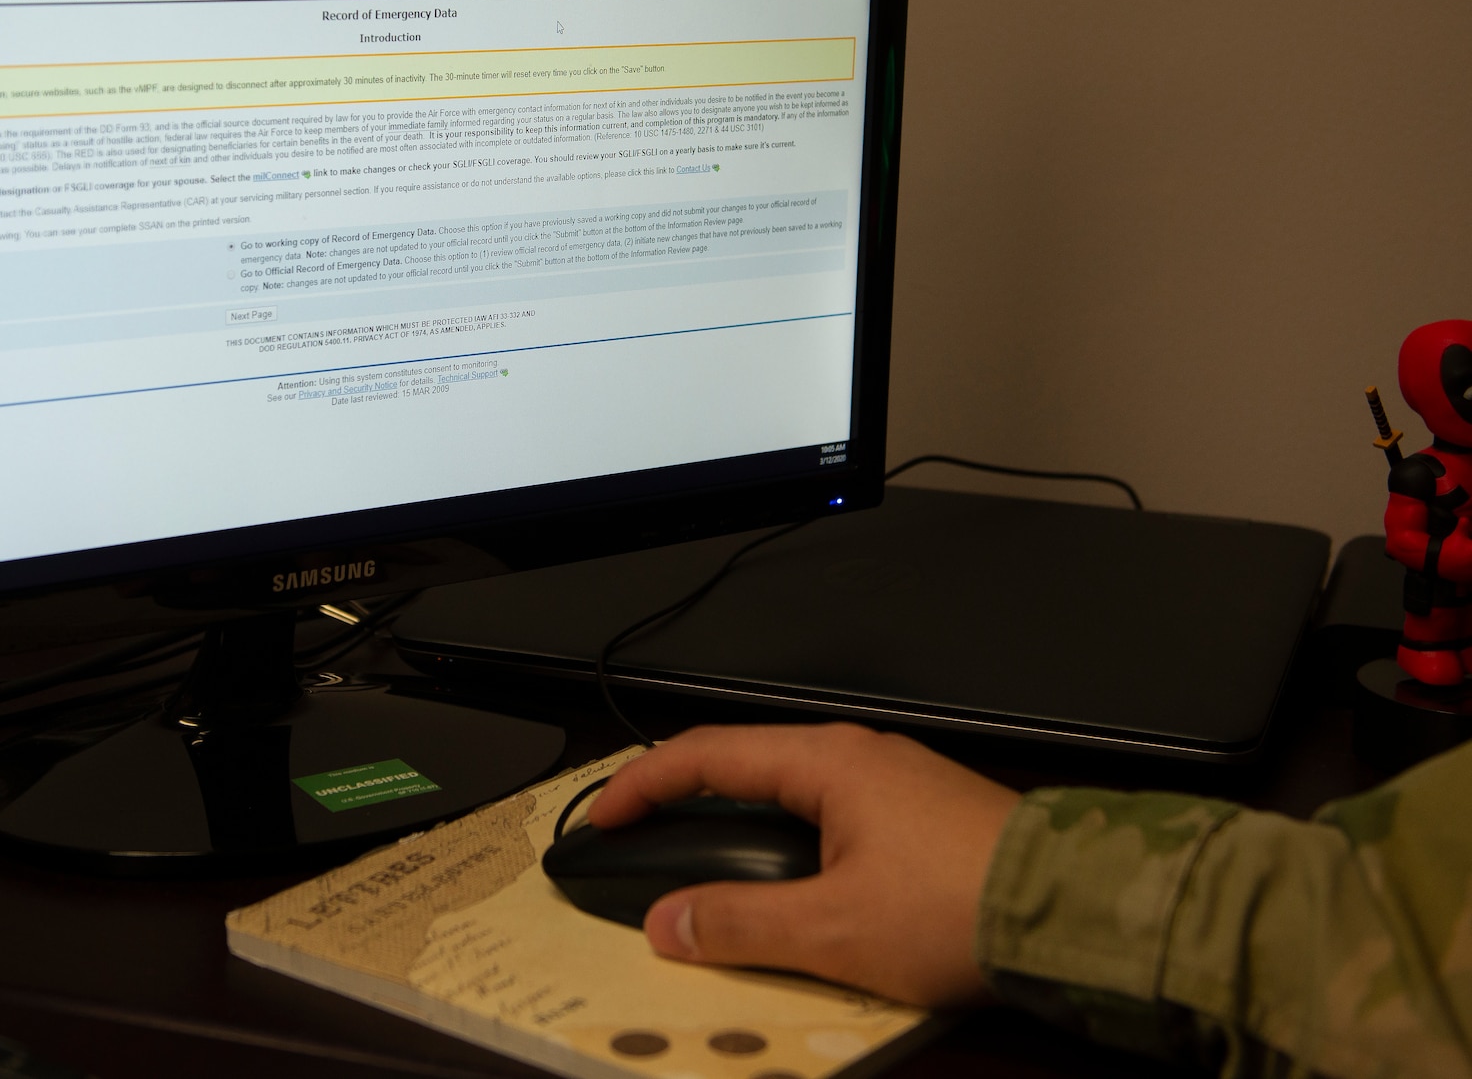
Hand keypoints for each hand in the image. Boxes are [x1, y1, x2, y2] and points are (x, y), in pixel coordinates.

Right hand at [587, 723, 1019, 1006]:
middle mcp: (859, 759)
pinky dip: (787, 848)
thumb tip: (672, 922)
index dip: (642, 785)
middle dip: (683, 803)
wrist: (1078, 910)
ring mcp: (894, 786)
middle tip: (641, 839)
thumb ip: (740, 924)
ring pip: (789, 797)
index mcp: (827, 763)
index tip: (606, 817)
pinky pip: (829, 821)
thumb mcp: (832, 929)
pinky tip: (790, 893)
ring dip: (738, 830)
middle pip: (744, 767)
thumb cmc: (970, 902)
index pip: (705, 755)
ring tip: (706, 873)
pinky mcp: (922, 820)